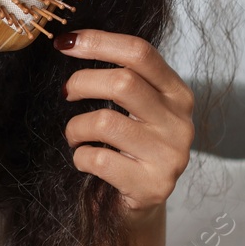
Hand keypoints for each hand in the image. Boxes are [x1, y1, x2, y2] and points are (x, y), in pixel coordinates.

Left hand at [56, 29, 194, 224]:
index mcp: (177, 93)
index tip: (65, 42)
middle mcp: (179, 122)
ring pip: (104, 122)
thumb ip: (121, 76)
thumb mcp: (136, 107)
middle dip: (82, 82)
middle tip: (67, 92)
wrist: (141, 204)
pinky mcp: (152, 185)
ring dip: (76, 127)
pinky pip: (98, 159)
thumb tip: (71, 41)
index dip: (98, 42)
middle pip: (123, 82)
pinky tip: (86, 160)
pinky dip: (80, 157)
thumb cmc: (131, 146)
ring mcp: (169, 155)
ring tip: (76, 135)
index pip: (140, 52)